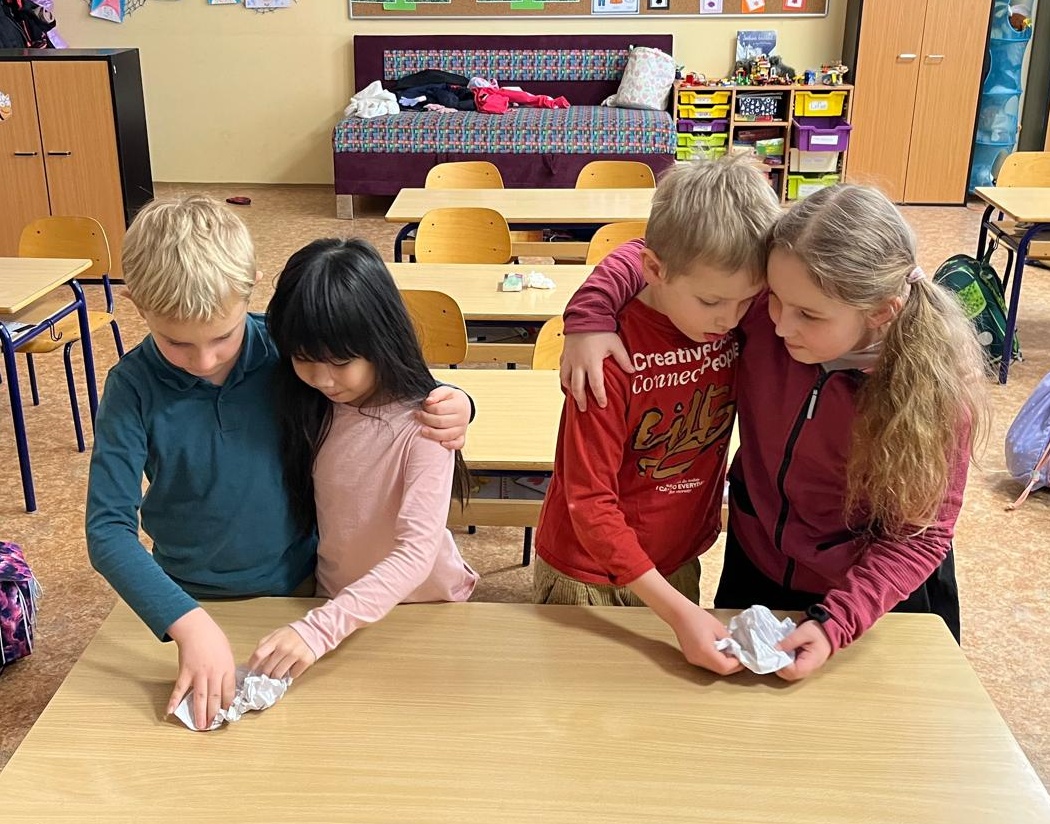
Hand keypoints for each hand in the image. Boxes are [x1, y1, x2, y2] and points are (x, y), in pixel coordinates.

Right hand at [165, 607, 235, 730]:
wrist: (197, 629)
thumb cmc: (214, 638)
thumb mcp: (228, 653)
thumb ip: (227, 670)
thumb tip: (227, 685)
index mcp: (227, 668)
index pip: (230, 691)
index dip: (228, 704)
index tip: (227, 714)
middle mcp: (214, 673)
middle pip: (215, 697)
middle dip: (214, 714)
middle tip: (212, 726)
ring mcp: (199, 673)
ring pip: (200, 697)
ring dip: (199, 713)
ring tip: (199, 726)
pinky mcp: (185, 672)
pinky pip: (180, 689)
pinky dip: (174, 701)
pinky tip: (171, 711)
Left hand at [248, 625, 316, 679]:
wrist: (315, 630)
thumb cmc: (293, 634)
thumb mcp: (277, 634)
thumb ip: (265, 644)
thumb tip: (255, 661)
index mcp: (275, 640)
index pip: (258, 655)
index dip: (252, 665)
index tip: (252, 670)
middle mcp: (284, 647)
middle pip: (267, 668)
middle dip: (265, 673)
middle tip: (267, 673)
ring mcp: (295, 654)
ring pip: (278, 674)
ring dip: (276, 676)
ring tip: (278, 673)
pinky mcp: (305, 661)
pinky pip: (293, 675)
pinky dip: (291, 674)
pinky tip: (292, 668)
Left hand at [418, 386, 470, 449]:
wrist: (462, 405)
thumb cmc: (450, 399)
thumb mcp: (445, 391)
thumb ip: (436, 394)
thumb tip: (428, 401)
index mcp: (459, 405)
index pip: (438, 409)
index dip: (427, 408)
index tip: (422, 406)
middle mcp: (462, 418)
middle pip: (441, 422)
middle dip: (426, 419)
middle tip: (418, 415)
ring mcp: (463, 428)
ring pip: (447, 434)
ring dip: (432, 434)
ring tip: (422, 430)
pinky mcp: (462, 436)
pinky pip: (459, 444)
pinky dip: (451, 445)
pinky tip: (441, 443)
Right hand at [559, 332, 632, 411]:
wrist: (584, 316)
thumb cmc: (601, 330)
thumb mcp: (616, 344)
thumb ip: (623, 359)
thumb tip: (632, 371)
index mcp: (592, 362)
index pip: (595, 385)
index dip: (599, 396)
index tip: (602, 404)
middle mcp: (578, 364)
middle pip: (577, 387)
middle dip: (581, 400)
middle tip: (584, 409)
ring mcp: (569, 359)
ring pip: (565, 380)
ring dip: (570, 390)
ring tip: (574, 397)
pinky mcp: (564, 354)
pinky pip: (561, 370)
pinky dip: (564, 378)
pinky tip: (567, 381)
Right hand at [670, 604, 743, 675]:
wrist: (679, 613)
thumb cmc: (696, 617)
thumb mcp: (719, 628)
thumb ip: (729, 641)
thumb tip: (736, 650)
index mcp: (705, 651)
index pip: (724, 667)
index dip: (736, 665)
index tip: (743, 659)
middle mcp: (698, 658)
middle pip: (719, 671)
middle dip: (732, 666)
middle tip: (739, 658)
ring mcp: (693, 659)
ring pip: (713, 669)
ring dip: (723, 663)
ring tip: (729, 652)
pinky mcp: (691, 657)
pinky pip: (707, 663)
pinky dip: (715, 660)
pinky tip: (718, 651)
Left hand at [775, 620, 832, 680]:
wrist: (828, 629)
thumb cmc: (818, 631)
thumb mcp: (803, 632)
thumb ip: (790, 641)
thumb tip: (775, 649)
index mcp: (811, 662)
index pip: (794, 672)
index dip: (782, 666)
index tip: (774, 656)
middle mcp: (809, 668)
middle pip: (791, 675)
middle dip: (779, 667)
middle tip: (772, 655)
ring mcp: (806, 667)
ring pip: (790, 673)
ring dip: (781, 665)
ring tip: (775, 654)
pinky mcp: (803, 663)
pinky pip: (792, 667)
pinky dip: (785, 662)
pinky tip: (781, 653)